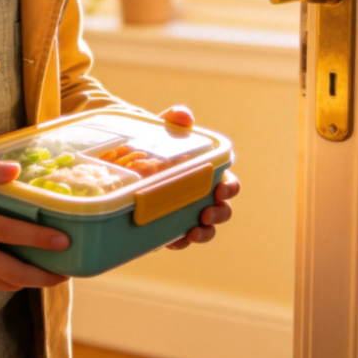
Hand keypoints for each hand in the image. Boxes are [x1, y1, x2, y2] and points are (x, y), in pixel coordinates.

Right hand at [0, 160, 71, 290]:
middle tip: (67, 271)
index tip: (64, 240)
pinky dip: (13, 282)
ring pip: (6, 283)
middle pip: (14, 271)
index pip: (10, 232)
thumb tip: (17, 170)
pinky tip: (26, 274)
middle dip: (44, 275)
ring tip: (54, 275)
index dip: (39, 238)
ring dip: (32, 282)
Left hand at [156, 104, 240, 250]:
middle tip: (205, 213)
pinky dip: (180, 241)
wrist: (127, 159)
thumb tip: (184, 116)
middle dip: (219, 214)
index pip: (229, 183)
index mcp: (208, 174)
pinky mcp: (171, 225)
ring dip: (205, 233)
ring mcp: (188, 212)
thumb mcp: (162, 128)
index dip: (230, 188)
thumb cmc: (155, 142)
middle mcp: (203, 196)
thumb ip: (174, 118)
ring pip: (207, 228)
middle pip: (223, 210)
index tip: (220, 189)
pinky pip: (180, 239)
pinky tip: (173, 240)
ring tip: (192, 231)